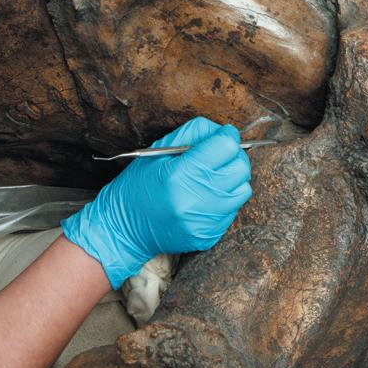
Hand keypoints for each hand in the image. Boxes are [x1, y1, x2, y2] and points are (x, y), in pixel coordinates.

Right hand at [61, 117, 252, 287]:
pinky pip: (233, 210)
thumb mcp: (158, 151)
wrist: (124, 228)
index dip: (226, 136)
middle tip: (218, 156)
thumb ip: (194, 134)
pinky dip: (224, 199)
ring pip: (242, 189)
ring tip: (211, 178)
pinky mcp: (208, 236)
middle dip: (233, 156)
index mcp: (179, 175)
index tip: (222, 136)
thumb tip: (225, 131)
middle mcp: (194, 201)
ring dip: (231, 179)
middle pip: (240, 167)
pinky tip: (204, 197)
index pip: (226, 147)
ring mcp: (203, 222)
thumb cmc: (139, 185)